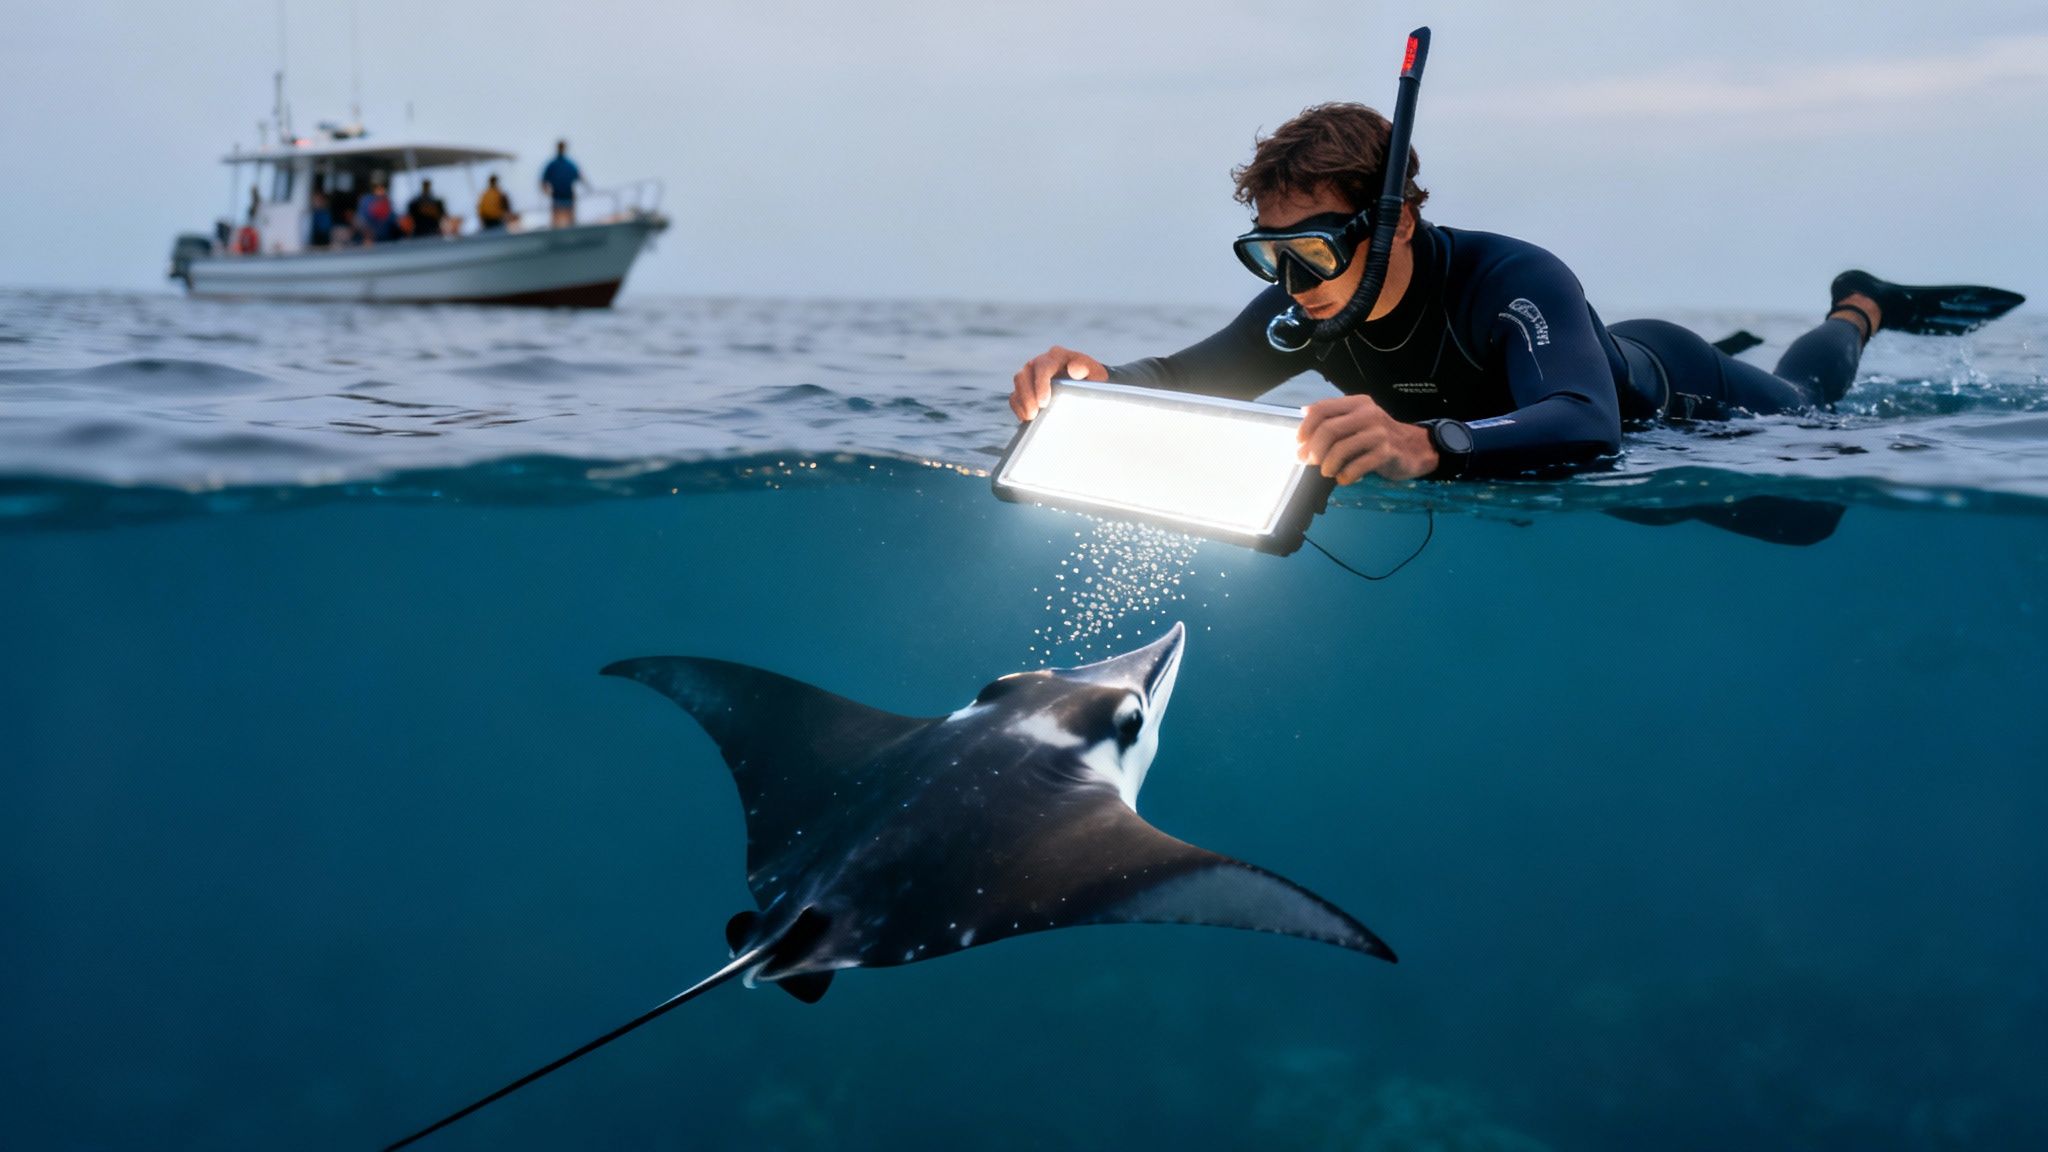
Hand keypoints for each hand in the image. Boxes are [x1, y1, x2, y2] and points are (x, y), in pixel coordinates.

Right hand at [1010, 346, 1107, 420]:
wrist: (1086, 385)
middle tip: (1035, 413)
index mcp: (1057, 356)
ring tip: (1031, 417)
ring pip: (1018, 384)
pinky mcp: (1024, 388)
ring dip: (1022, 402)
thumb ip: (1087, 369)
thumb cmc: (1091, 379)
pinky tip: (1027, 419)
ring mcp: (1030, 374)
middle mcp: (1039, 362)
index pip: (1043, 367)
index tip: (1044, 402)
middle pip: (1024, 375)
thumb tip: (1075, 369)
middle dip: (1027, 396)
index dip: (1041, 384)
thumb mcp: (1096, 374)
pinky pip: (1014, 396)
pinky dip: (1018, 407)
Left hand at [1297, 395, 1439, 482]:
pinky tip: (1343, 479)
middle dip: (1313, 449)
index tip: (1299, 442)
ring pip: (1341, 448)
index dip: (1306, 427)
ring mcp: (1378, 433)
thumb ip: (1335, 416)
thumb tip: (1304, 412)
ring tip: (1326, 472)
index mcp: (1357, 404)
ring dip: (1328, 464)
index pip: (1323, 409)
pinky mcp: (1386, 453)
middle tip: (1309, 462)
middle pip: (1329, 429)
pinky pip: (1358, 466)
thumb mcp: (1359, 419)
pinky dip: (1345, 475)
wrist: (1416, 448)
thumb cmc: (1380, 436)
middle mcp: (1368, 414)